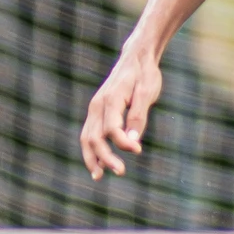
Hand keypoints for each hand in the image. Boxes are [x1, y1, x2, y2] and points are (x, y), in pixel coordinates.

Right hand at [80, 47, 162, 180]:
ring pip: (86, 137)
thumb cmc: (145, 74)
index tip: (138, 150)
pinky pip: (89, 133)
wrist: (136, 57)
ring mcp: (94, 108)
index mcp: (111, 99)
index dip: (123, 143)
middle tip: (120, 172)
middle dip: (104, 157)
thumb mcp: (147, 93)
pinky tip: (97, 164)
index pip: (112, 128)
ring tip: (98, 176)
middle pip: (94, 137)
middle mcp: (98, 105)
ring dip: (92, 158)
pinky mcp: (96, 111)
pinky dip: (91, 150)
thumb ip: (138, 117)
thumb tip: (132, 143)